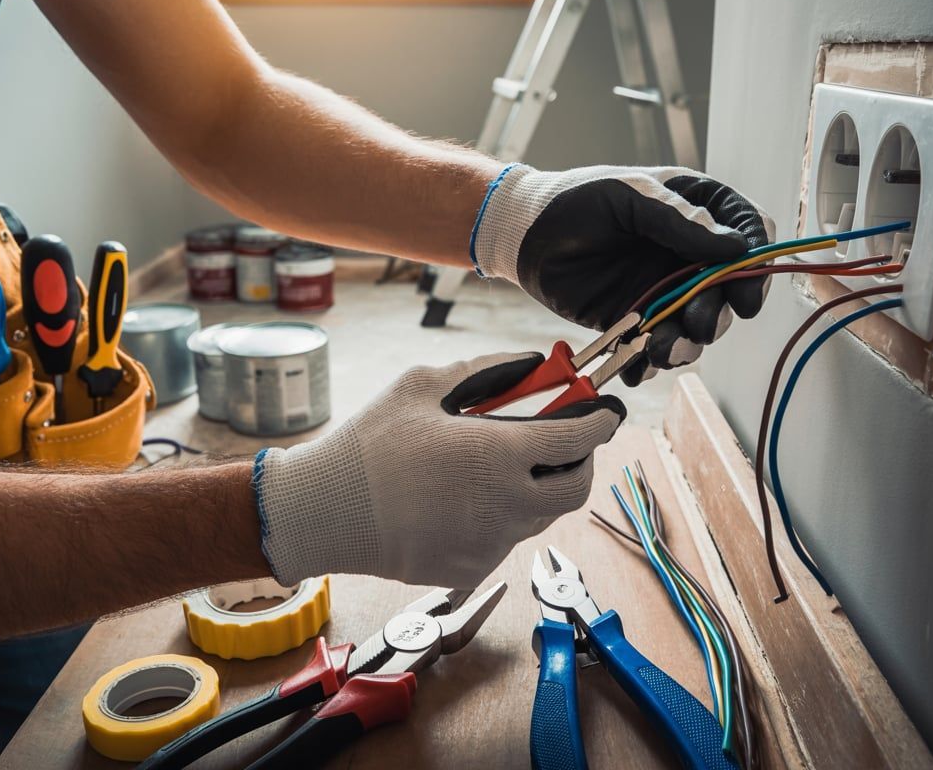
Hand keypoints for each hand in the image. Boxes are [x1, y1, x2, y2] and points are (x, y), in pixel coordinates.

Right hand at [252, 352, 624, 587]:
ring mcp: (492, 543)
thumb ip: (488, 372)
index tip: (607, 411)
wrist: (325, 511)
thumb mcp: (426, 386)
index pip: (578, 439)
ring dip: (537, 487)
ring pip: (542, 514)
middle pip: (577, 486)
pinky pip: (507, 538)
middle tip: (563, 442)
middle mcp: (507, 505)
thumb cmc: (371, 442)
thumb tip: (533, 363)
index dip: (601, 421)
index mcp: (498, 454)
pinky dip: (502, 515)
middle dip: (581, 461)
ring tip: (499, 466)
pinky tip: (464, 499)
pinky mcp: (473, 569)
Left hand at [470, 165, 773, 383]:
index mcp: (696, 212)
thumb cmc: (577, 200)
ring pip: (695, 328)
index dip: (756, 265)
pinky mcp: (636, 320)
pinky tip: (632, 366)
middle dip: (718, 314)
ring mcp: (664, 290)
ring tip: (659, 350)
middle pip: (728, 291)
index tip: (746, 294)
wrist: (525, 235)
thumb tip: (737, 248)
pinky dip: (646, 363)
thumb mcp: (632, 197)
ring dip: (685, 345)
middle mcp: (688, 255)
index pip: (749, 234)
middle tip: (698, 324)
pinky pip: (654, 349)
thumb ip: (681, 222)